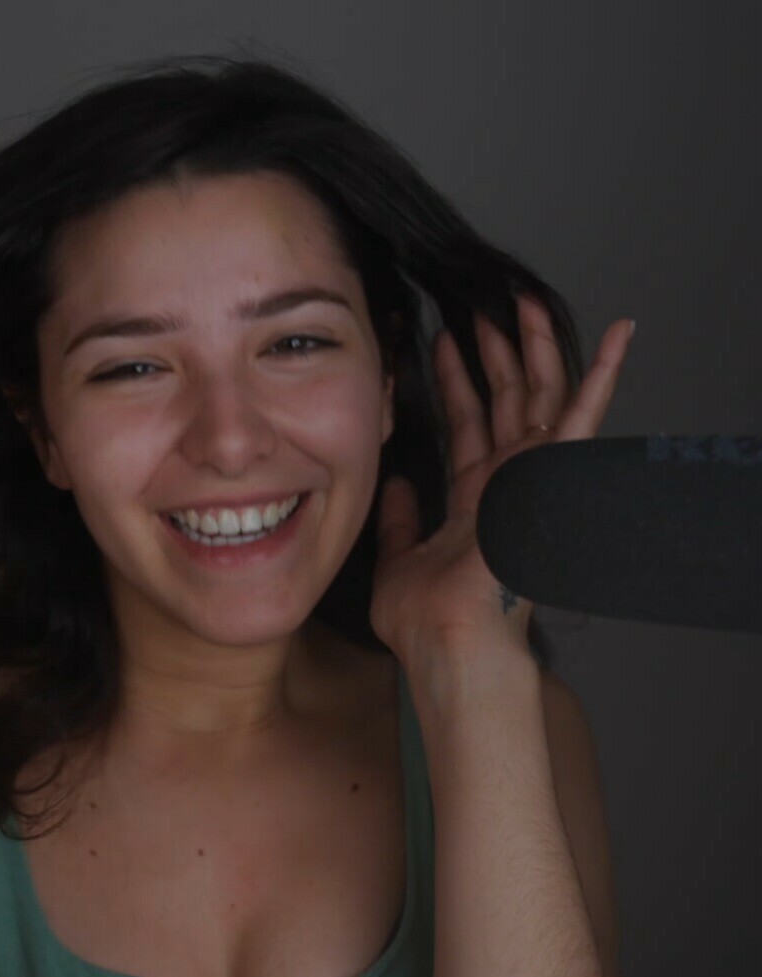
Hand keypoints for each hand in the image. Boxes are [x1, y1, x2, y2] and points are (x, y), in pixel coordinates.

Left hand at [369, 295, 634, 666]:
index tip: (445, 343)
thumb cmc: (425, 617)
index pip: (467, 427)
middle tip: (483, 308)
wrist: (447, 640)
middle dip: (496, 355)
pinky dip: (602, 375)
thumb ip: (398, 519)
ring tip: (524, 300)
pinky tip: (619, 335)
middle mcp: (505, 484)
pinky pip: (581, 417)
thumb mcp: (397, 558)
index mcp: (471, 500)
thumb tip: (393, 481)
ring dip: (534, 348)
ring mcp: (529, 479)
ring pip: (539, 396)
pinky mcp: (548, 478)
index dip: (457, 384)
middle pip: (504, 403)